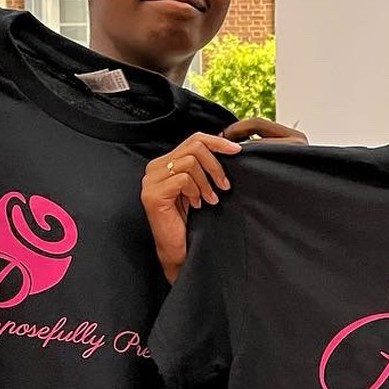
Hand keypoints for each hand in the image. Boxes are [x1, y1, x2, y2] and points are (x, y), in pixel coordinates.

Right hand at [142, 119, 306, 282]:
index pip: (193, 139)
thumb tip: (227, 145)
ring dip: (207, 182)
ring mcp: (151, 181)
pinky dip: (196, 191)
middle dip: (215, 165)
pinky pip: (183, 180)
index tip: (237, 150)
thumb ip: (203, 166)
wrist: (177, 249)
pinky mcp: (153, 194)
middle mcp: (154, 168)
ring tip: (211, 199)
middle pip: (193, 147)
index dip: (217, 142)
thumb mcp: (198, 187)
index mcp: (164, 163)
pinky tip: (198, 205)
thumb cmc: (189, 219)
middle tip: (225, 185)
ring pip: (190, 162)